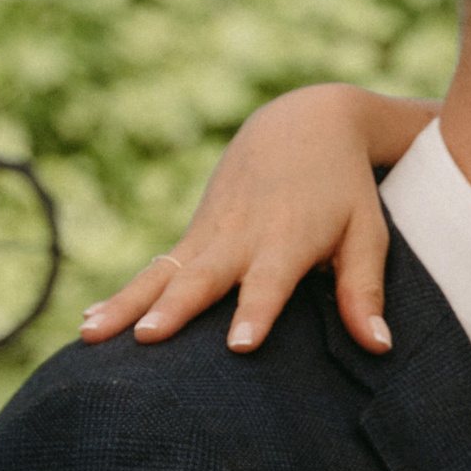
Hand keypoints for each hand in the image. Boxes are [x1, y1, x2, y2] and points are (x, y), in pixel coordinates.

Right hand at [76, 84, 432, 357]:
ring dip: (127, 304)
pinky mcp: (193, 234)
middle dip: (175, 308)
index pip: (271, 280)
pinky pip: (154, 268)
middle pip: (204, 276)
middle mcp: (242, 235)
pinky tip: (92, 322)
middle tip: (147, 338)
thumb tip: (379, 347)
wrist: (302, 123)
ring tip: (92, 335)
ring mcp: (210, 233)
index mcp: (289, 238)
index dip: (256, 311)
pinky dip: (123, 293)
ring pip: (163, 273)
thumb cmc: (344, 188)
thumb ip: (365, 290)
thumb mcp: (366, 233)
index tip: (239, 345)